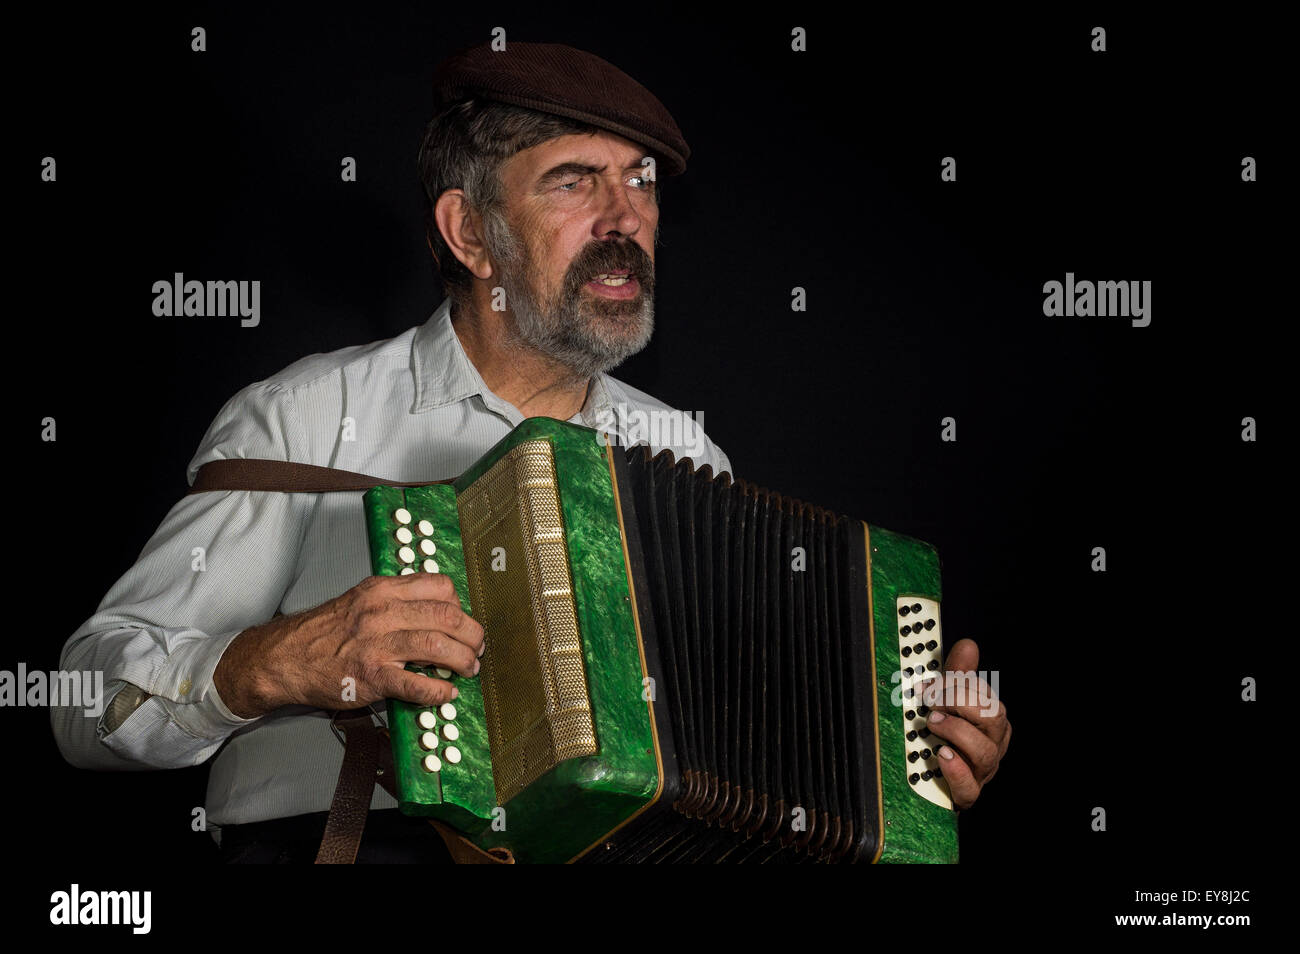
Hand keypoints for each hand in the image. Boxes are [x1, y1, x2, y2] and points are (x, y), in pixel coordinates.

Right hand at [214, 573, 484, 718]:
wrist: (283, 657)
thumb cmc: (324, 633)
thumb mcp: (360, 601)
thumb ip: (396, 601)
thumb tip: (435, 611)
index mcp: (382, 591)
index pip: (439, 586)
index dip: (460, 604)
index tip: (463, 618)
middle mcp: (381, 613)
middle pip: (446, 615)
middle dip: (471, 633)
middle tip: (477, 647)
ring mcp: (376, 645)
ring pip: (437, 645)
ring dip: (463, 660)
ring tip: (469, 668)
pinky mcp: (371, 677)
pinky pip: (416, 684)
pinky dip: (438, 691)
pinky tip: (446, 693)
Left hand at [919, 638, 1009, 810]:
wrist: (937, 780)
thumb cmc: (950, 734)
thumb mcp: (950, 699)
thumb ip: (958, 674)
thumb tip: (967, 644)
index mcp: (993, 720)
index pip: (987, 696)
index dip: (959, 686)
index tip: (931, 682)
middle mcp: (992, 743)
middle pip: (993, 719)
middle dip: (960, 703)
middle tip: (932, 702)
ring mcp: (983, 770)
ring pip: (984, 752)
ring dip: (956, 732)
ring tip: (933, 724)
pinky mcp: (968, 793)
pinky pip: (970, 787)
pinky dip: (956, 771)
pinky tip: (942, 756)